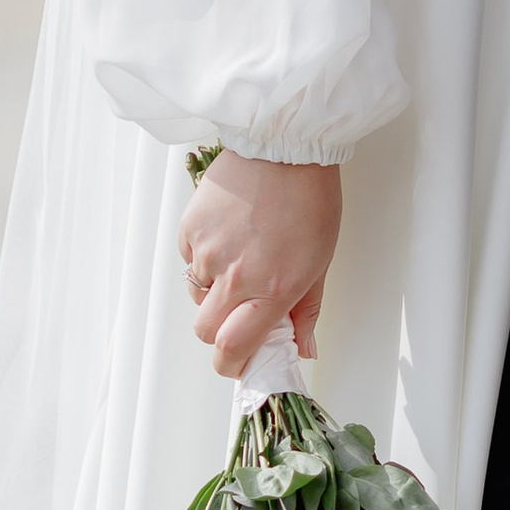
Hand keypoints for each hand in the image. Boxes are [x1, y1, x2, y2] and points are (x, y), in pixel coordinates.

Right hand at [180, 154, 341, 379]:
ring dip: (214, 290)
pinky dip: (204, 257)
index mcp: (272, 290)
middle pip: (205, 331)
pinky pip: (189, 259)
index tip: (238, 362)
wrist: (284, 146)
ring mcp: (207, 251)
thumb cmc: (310, 199)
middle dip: (220, 331)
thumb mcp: (320, 262)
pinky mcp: (190, 228)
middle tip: (239, 312)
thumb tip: (302, 349)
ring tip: (240, 259)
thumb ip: (306, 311)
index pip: (233, 349)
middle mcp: (234, 276)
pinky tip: (228, 235)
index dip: (231, 364)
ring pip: (196, 293)